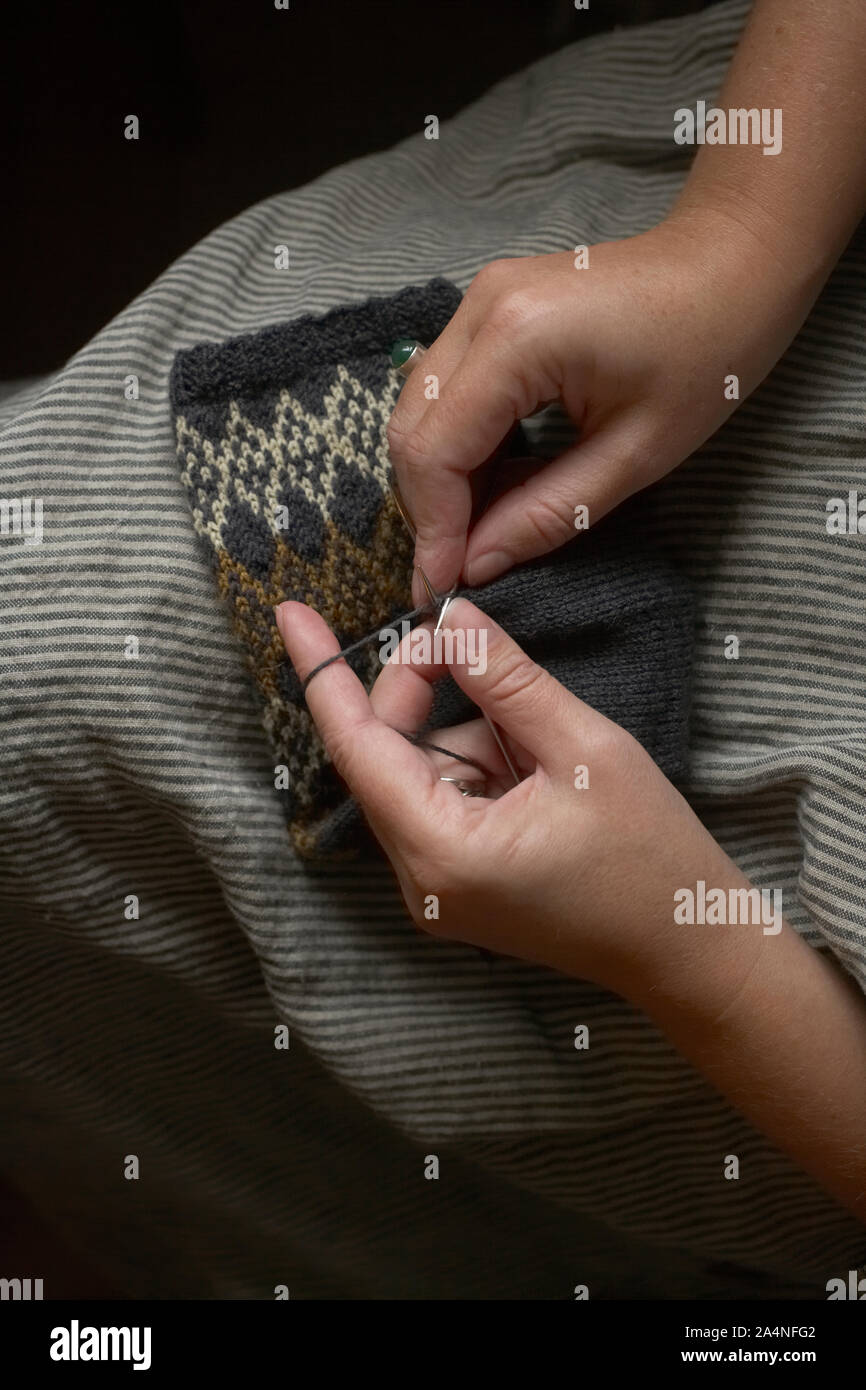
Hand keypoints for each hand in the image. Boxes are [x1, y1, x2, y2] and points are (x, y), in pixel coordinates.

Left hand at [275, 594, 761, 1009]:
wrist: (691, 950)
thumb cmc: (650, 857)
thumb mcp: (584, 747)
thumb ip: (506, 679)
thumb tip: (450, 619)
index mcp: (441, 852)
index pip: (357, 746)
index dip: (321, 673)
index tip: (289, 613)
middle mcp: (421, 881)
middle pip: (386, 754)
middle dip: (423, 691)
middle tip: (474, 648)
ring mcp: (436, 891)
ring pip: (418, 772)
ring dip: (468, 734)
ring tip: (545, 749)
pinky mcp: (458, 887)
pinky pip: (443, 800)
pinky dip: (479, 765)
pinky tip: (538, 773)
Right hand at [387, 211, 814, 597]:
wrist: (731, 265)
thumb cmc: (708, 353)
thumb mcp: (635, 455)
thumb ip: (546, 514)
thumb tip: (475, 566)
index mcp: (517, 340)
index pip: (435, 451)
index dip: (432, 529)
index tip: (438, 588)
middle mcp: (481, 310)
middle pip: (410, 429)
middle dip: (426, 508)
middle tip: (452, 570)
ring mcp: (479, 302)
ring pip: (420, 410)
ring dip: (439, 479)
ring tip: (474, 535)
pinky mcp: (489, 308)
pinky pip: (446, 390)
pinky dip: (458, 445)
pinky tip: (491, 485)